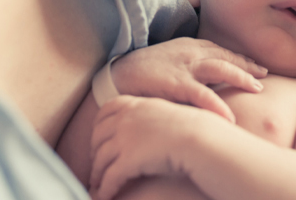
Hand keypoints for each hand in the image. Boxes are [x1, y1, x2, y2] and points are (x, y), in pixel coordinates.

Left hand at [89, 96, 219, 199]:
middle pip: (98, 135)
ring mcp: (124, 139)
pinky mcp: (128, 160)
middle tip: (96, 163)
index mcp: (137, 105)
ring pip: (100, 159)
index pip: (107, 110)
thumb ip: (154, 116)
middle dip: (94, 151)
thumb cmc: (195, 129)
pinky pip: (110, 177)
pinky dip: (105, 188)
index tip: (97, 136)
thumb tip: (154, 126)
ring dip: (97, 173)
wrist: (201, 138)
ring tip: (97, 183)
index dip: (98, 124)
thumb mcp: (169, 113)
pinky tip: (106, 195)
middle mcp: (126, 119)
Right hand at [110, 37, 266, 121]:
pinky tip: (230, 115)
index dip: (240, 58)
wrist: (115, 75)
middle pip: (225, 56)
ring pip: (220, 69)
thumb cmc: (142, 70)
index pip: (220, 50)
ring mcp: (183, 67)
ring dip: (241, 77)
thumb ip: (189, 64)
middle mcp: (189, 52)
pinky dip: (217, 104)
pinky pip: (201, 94)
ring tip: (257, 88)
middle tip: (264, 75)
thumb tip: (208, 78)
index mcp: (188, 46)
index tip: (256, 66)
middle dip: (246, 65)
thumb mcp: (169, 60)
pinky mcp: (174, 83)